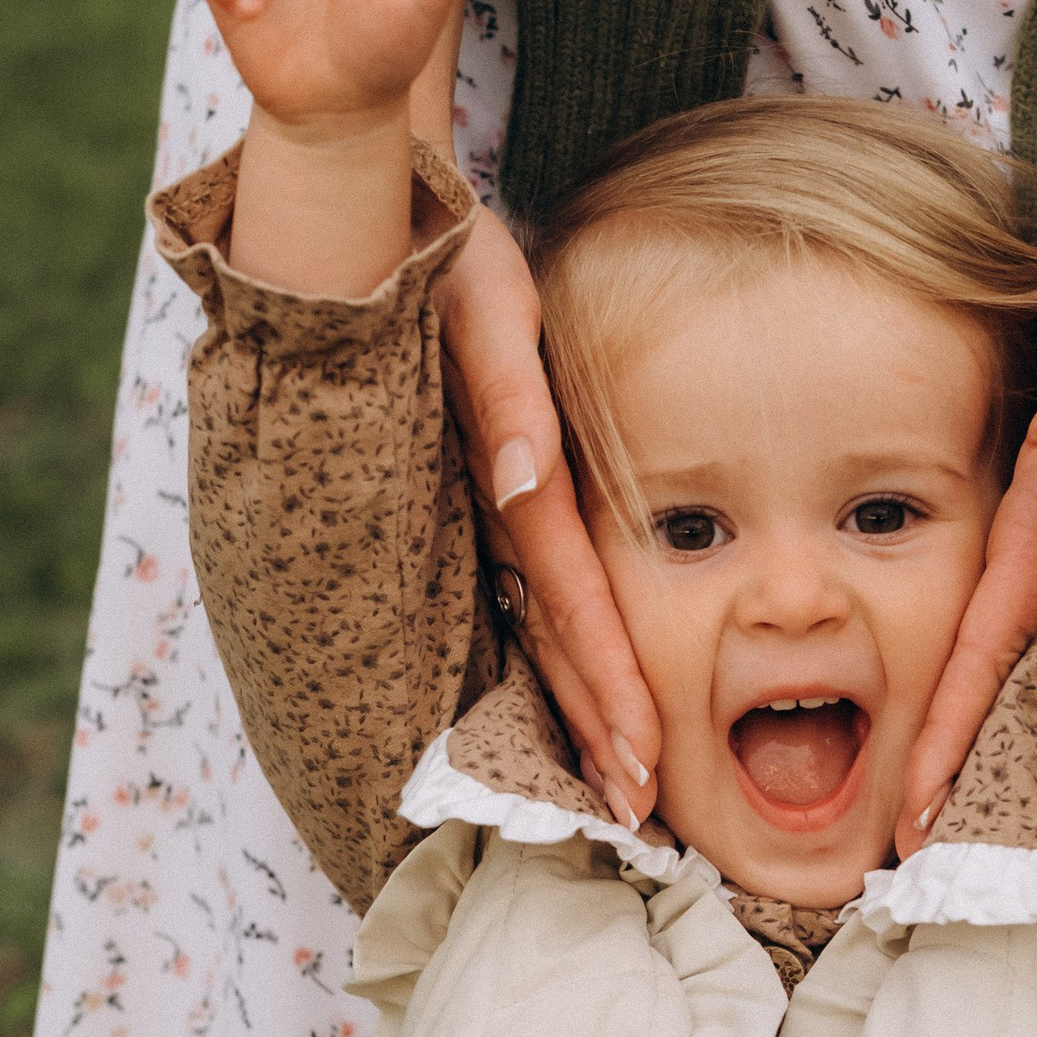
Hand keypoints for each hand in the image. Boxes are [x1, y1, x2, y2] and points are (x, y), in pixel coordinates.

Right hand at [432, 205, 662, 834]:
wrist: (392, 226)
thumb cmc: (455, 257)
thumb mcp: (484, 306)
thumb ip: (505, 394)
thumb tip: (522, 482)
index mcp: (497, 469)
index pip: (566, 593)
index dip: (606, 677)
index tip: (644, 752)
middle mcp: (486, 502)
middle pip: (552, 635)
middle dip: (598, 724)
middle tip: (644, 810)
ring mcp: (481, 505)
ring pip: (538, 629)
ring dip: (579, 708)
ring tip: (624, 784)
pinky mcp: (487, 493)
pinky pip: (533, 592)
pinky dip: (565, 654)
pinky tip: (588, 700)